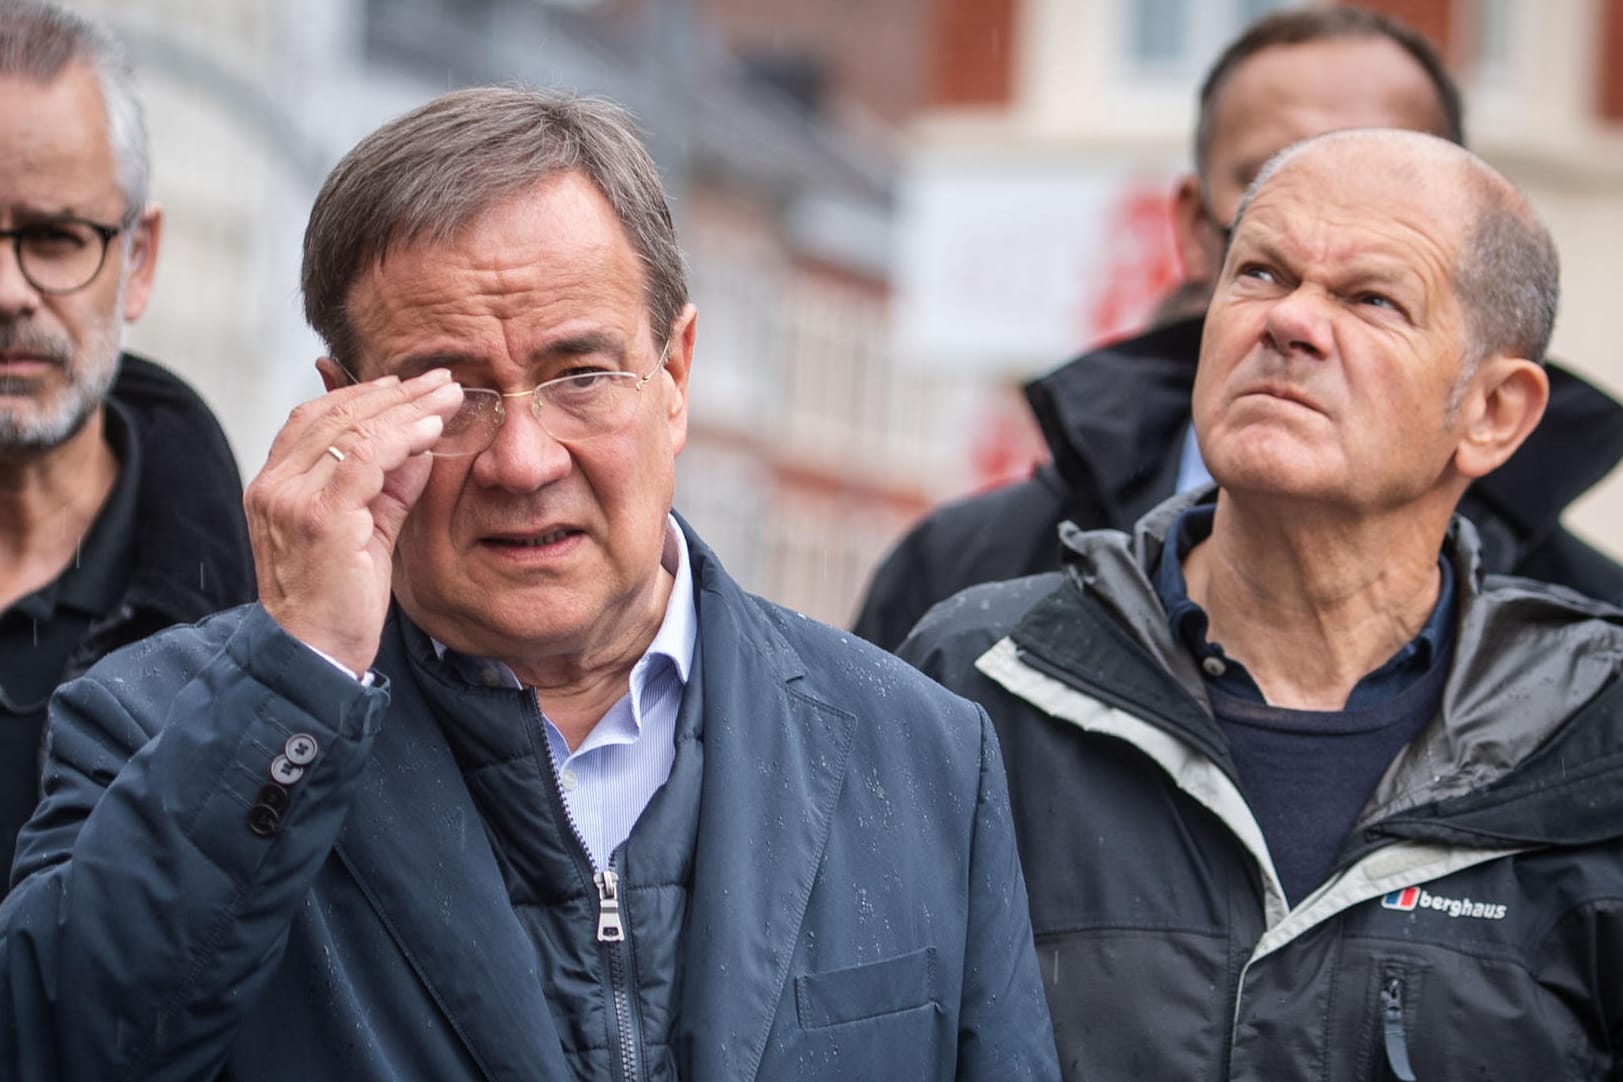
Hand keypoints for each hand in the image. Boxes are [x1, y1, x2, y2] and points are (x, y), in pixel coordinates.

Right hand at [245, 368, 461, 673]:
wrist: (315, 655)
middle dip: (394, 392)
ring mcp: (292, 500)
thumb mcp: (367, 531)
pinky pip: (365, 459)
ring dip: (406, 407)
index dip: (363, 394)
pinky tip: (433, 428)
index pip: (315, 418)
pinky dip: (402, 437)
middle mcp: (274, 485)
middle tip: (442, 379)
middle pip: (335, 414)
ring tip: (448, 395)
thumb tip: (421, 443)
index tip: (408, 385)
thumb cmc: (340, 601)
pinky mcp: (320, 518)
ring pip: (352, 430)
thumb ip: (388, 486)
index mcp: (274, 484)